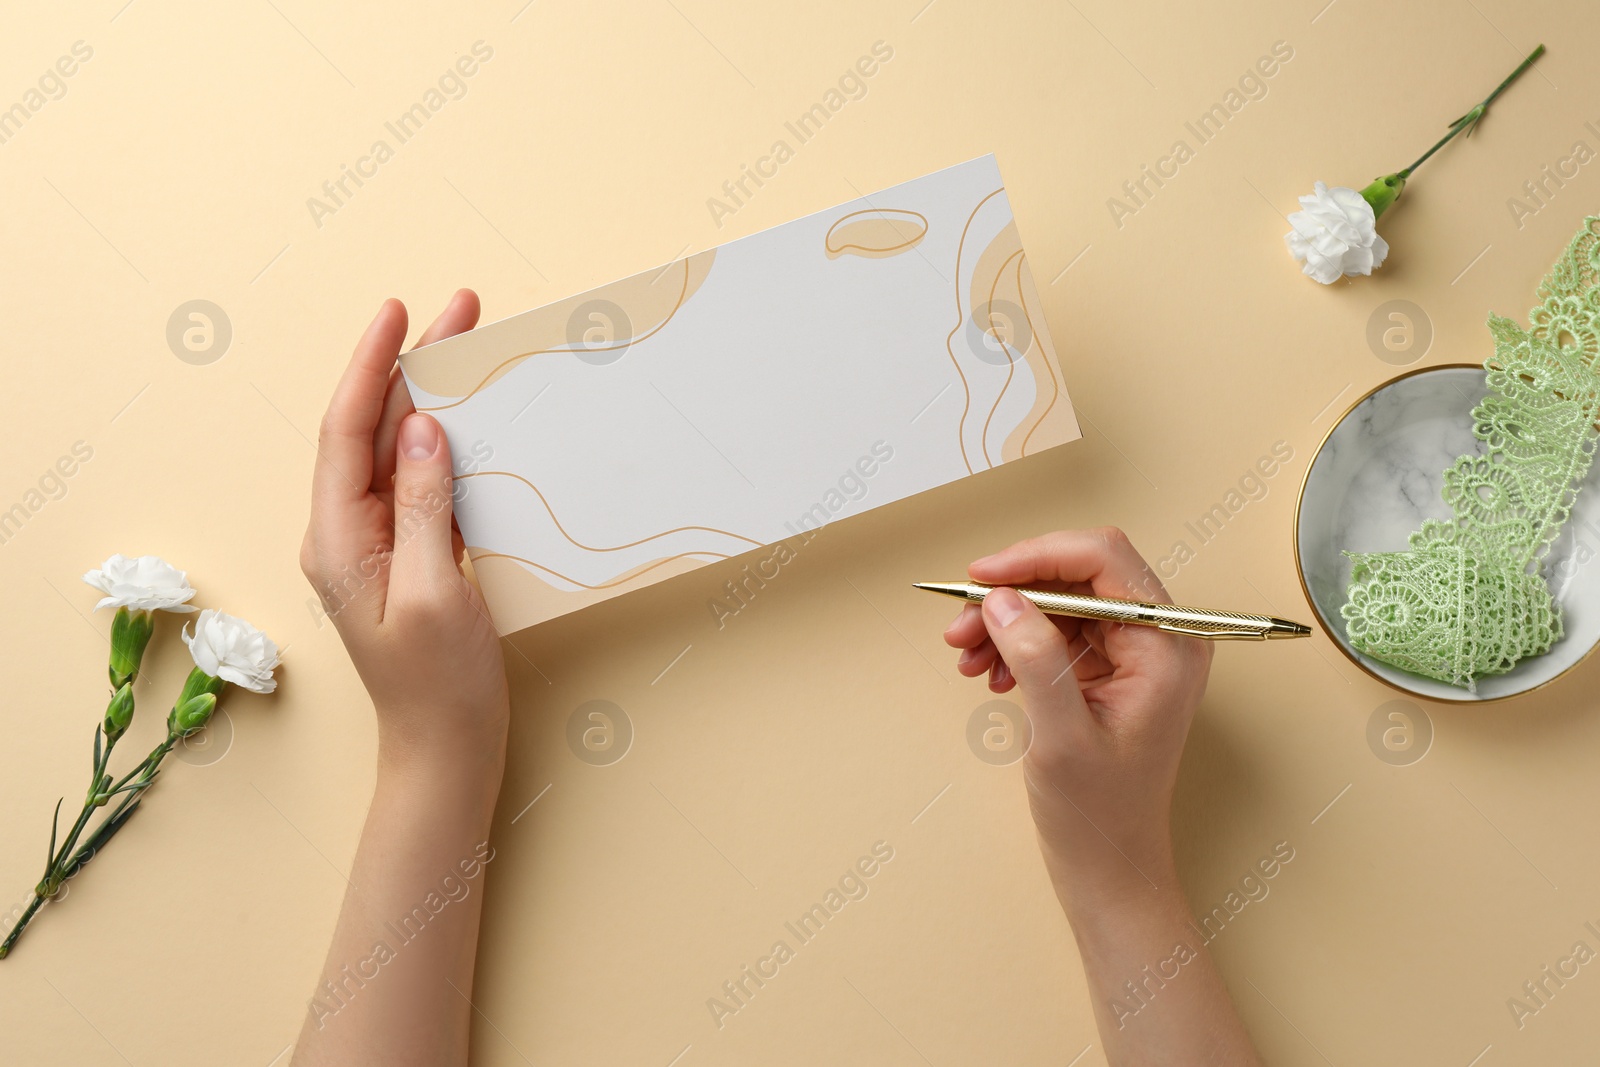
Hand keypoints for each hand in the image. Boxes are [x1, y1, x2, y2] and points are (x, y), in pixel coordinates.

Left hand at [299, 291, 508, 771]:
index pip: (346, 429)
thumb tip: (422, 428)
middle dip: (409, 365)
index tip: (399, 311)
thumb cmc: (439, 686)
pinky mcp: (410, 556)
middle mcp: (348, 532)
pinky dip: (449, 444)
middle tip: (459, 309)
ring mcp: (379, 544)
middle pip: (374, 428)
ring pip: (400, 450)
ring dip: (431, 398)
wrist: (445, 751)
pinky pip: (423, 483)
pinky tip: (476, 421)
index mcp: (338, 538)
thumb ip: (424, 506)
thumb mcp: (436, 591)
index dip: (370, 365)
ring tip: (469, 347)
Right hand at [942, 527, 1210, 909]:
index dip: (1036, 557)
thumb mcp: (1060, 736)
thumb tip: (1002, 599)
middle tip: (961, 623)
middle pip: (1079, 576)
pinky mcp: (1113, 671)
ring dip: (1008, 620)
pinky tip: (990, 673)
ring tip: (966, 655)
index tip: (982, 577)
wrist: (1110, 868)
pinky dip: (1017, 644)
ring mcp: (1137, 655)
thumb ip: (1036, 659)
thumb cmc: (1100, 816)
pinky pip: (1059, 633)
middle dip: (1014, 593)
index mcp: (1167, 646)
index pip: (1103, 559)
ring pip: (1062, 602)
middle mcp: (1160, 639)